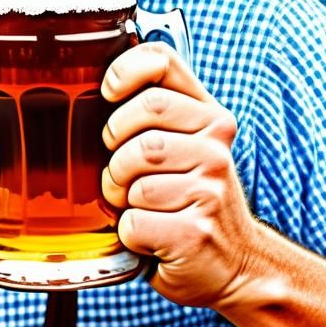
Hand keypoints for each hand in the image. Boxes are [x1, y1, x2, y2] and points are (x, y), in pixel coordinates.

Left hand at [101, 41, 255, 309]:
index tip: (108, 93)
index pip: (162, 61)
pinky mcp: (194, 232)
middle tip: (119, 165)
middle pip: (144, 112)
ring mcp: (210, 188)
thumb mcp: (183, 144)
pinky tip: (151, 235)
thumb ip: (154, 112)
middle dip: (115, 141)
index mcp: (208, 115)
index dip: (124, 70)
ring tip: (136, 204)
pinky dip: (129, 232)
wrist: (235, 265)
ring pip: (132, 172)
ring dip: (119, 192)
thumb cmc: (190, 196)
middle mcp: (216, 144)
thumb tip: (90, 81)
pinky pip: (132, 220)